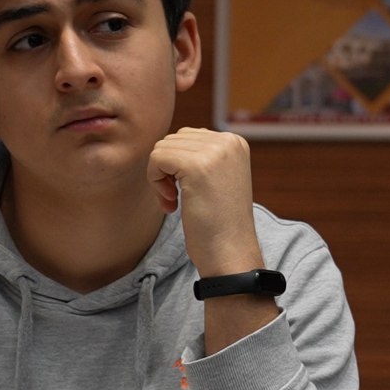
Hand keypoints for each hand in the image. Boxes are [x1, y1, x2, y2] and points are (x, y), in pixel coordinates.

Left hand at [147, 126, 263, 276]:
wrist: (230, 252)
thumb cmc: (218, 223)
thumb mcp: (216, 179)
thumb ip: (200, 156)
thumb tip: (166, 144)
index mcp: (234, 142)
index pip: (187, 136)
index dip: (177, 165)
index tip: (186, 192)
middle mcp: (228, 141)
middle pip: (172, 140)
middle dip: (167, 170)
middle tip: (177, 199)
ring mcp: (214, 152)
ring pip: (162, 148)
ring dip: (160, 177)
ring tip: (175, 201)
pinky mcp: (196, 165)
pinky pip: (156, 159)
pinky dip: (155, 182)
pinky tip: (172, 203)